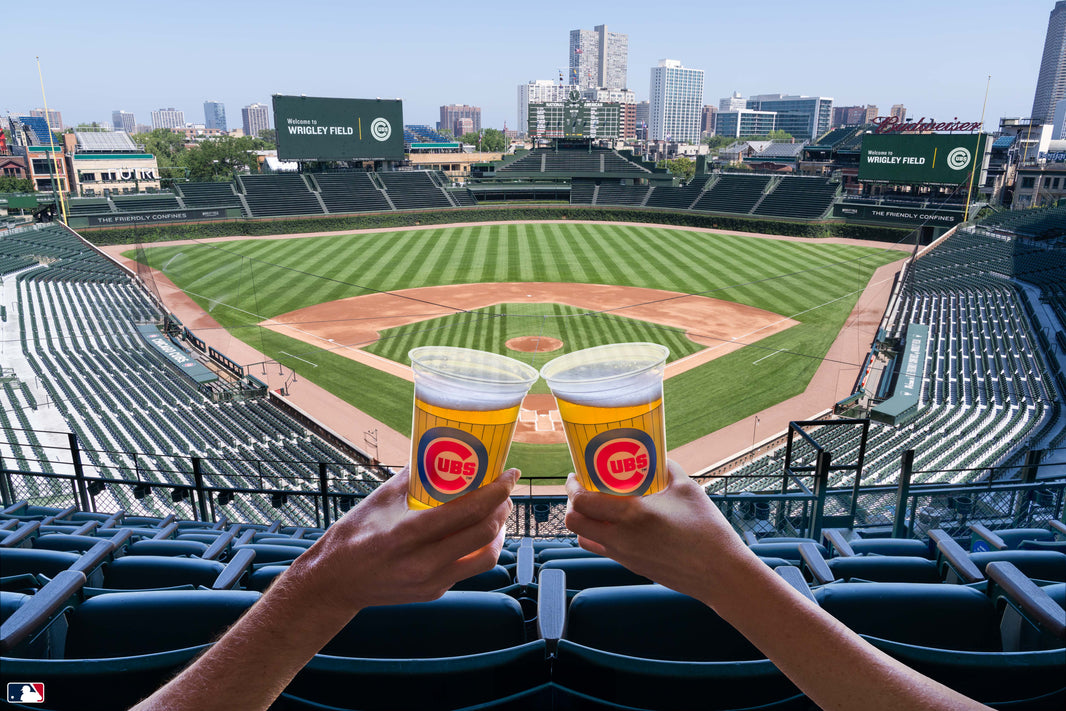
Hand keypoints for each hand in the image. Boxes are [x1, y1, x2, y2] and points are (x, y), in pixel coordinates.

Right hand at [283, 466, 517, 612]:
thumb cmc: (353, 536)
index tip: (509, 474)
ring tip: (496, 513)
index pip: (467, 511)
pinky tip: (477, 532)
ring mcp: (431, 582)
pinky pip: (470, 569)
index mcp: (406, 535)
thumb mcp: (379, 500)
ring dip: (498, 532)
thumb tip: (438, 450)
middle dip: (503, 508)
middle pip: (484, 534)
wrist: (334, 583)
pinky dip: (480, 547)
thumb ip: (412, 476)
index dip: (496, 490)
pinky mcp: (434, 592)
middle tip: (504, 491)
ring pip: (486, 557)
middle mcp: (422, 563)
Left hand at [565, 460, 755, 604]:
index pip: (582, 502)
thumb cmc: (707, 530)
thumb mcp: (687, 488)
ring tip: (597, 507)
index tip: (577, 475)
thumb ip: (666, 468)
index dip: (572, 487)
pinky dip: (600, 535)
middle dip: (571, 503)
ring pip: (584, 539)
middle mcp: (621, 538)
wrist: (720, 573)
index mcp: (632, 515)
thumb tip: (655, 456)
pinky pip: (603, 550)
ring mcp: (624, 556)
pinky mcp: (633, 567)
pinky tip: (617, 524)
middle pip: (573, 522)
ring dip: (583, 521)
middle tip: (582, 489)